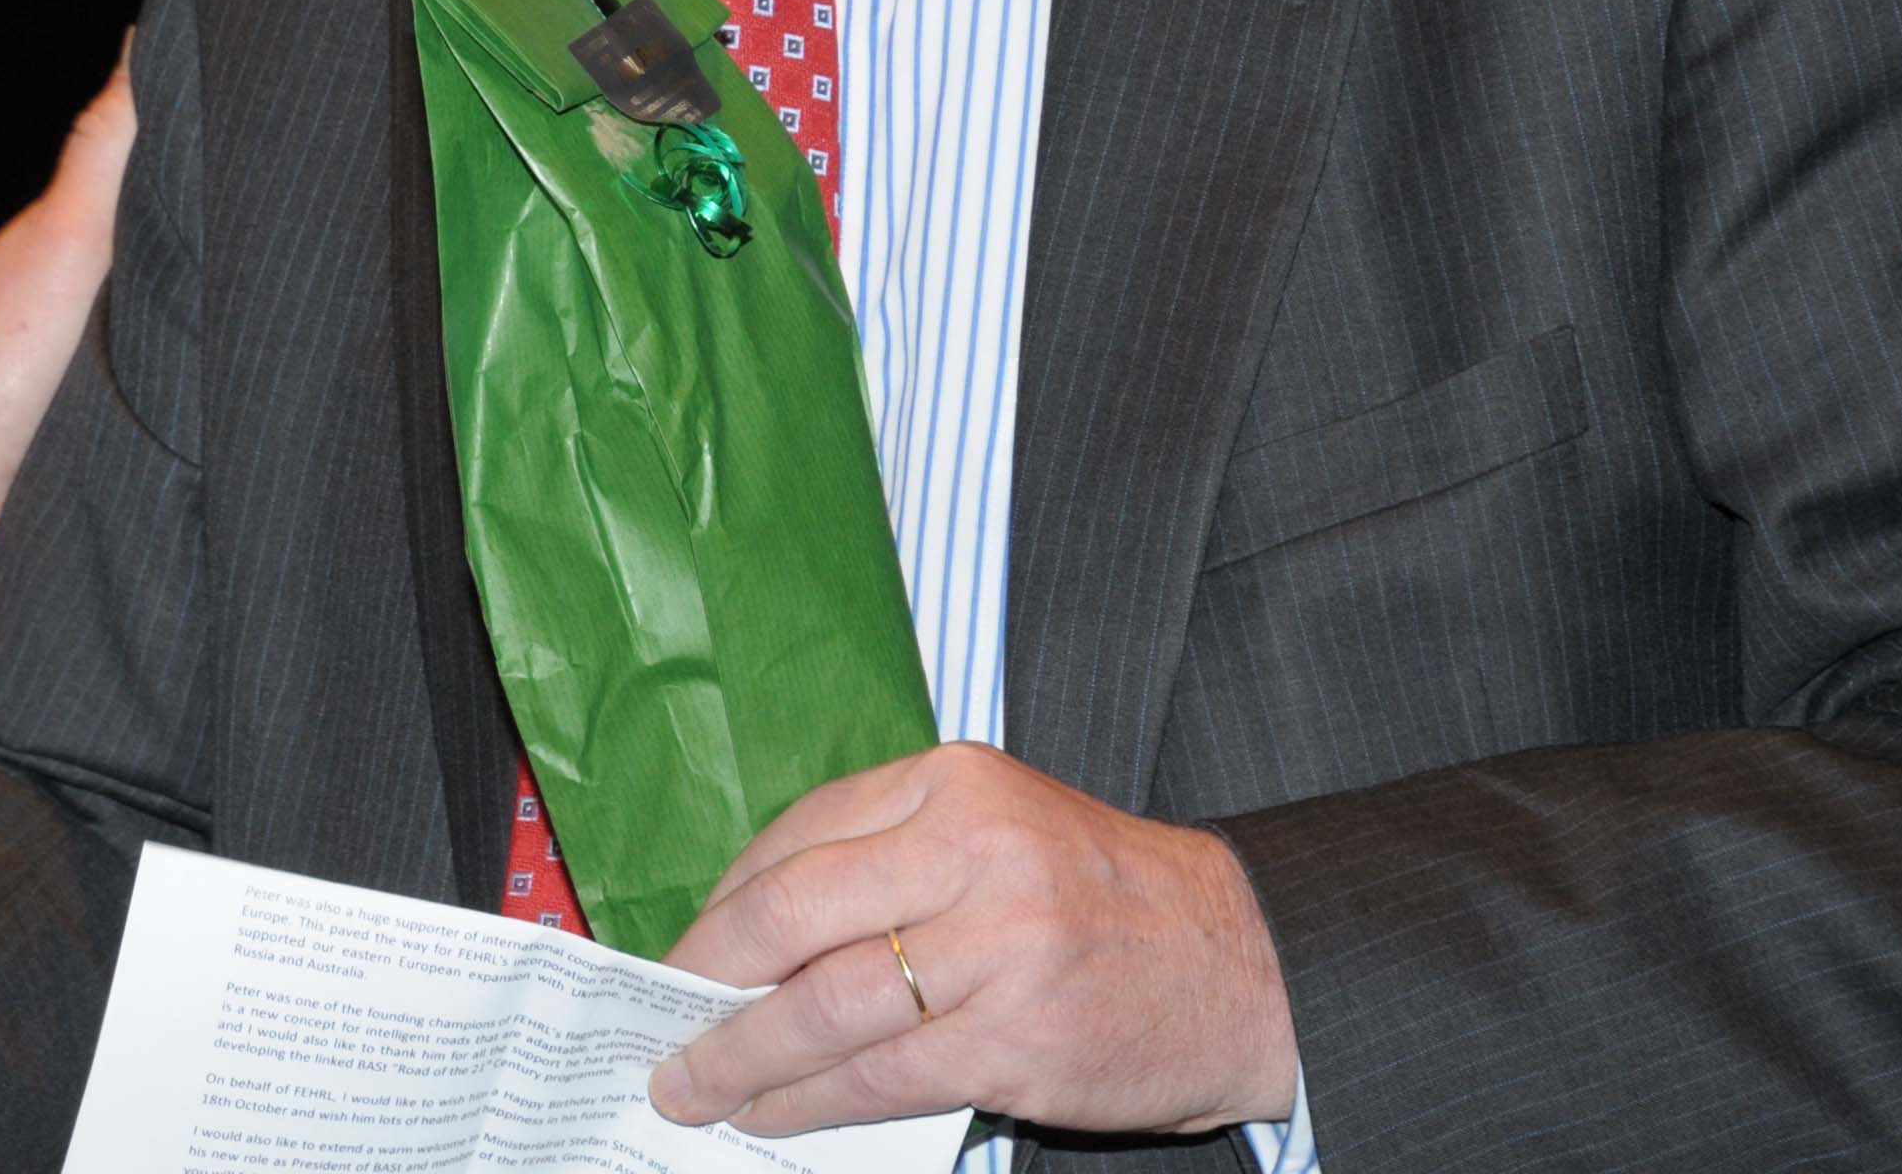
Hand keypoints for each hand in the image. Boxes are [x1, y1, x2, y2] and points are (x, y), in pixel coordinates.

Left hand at [650, 742, 1295, 1142]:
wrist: (1242, 963)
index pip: (797, 837)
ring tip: (692, 1086)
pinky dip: (810, 1103)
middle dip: (706, 978)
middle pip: (791, 915)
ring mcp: (996, 948)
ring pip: (823, 1006)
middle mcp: (972, 852)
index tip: (678, 949)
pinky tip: (772, 1117)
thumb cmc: (1101, 899)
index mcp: (954, 784)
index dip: (722, 902)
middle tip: (658, 1020)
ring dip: (740, 1056)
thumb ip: (887, 861)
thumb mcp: (998, 832)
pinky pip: (880, 1076)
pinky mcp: (1015, 1040)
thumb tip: (749, 933)